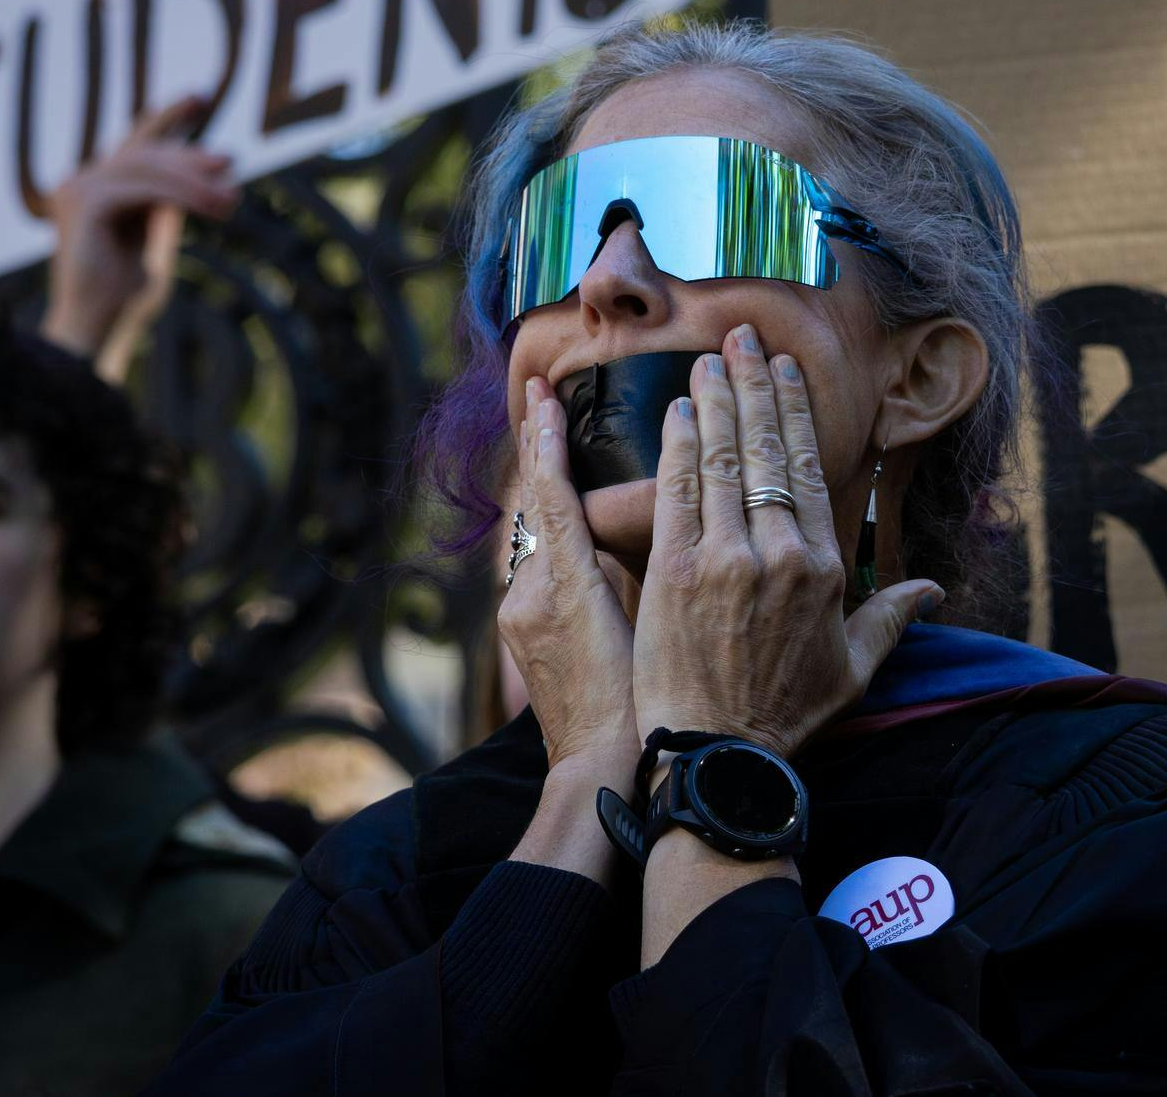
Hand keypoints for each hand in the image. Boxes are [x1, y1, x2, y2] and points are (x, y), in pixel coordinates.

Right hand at [41, 97, 238, 372]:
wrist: (98, 327)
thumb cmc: (126, 296)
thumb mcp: (154, 238)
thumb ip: (168, 205)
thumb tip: (207, 175)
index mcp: (98, 190)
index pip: (136, 142)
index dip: (167, 116)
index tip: (200, 95)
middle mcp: (83, 183)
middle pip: (145, 152)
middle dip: (190, 155)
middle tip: (230, 162)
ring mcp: (78, 189)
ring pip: (146, 167)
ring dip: (194, 181)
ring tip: (230, 200)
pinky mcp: (84, 203)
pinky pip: (142, 188)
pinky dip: (181, 195)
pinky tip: (211, 207)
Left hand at [496, 377, 637, 768]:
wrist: (599, 770)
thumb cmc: (642, 704)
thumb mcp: (646, 626)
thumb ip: (628, 568)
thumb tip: (631, 516)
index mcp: (564, 587)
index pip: (551, 496)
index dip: (548, 443)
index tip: (542, 395)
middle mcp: (529, 596)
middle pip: (538, 511)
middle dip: (542, 455)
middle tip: (542, 396)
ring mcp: (520, 618)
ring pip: (540, 541)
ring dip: (553, 498)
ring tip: (560, 446)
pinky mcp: (523, 636)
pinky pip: (540, 569)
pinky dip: (554, 538)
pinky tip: (573, 526)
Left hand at [631, 324, 939, 759]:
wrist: (720, 757)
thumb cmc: (786, 717)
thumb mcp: (854, 669)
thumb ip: (893, 618)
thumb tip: (934, 589)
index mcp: (823, 567)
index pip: (808, 470)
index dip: (794, 413)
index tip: (785, 373)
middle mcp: (778, 552)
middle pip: (765, 450)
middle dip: (754, 386)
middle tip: (743, 338)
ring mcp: (725, 557)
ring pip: (721, 460)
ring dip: (714, 403)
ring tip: (708, 360)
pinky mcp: (674, 571)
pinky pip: (677, 492)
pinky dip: (677, 447)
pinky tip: (676, 411)